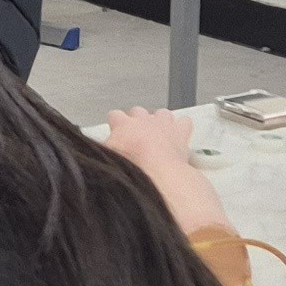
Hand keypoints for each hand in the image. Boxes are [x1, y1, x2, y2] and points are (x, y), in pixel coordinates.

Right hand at [103, 106, 230, 236]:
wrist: (158, 174)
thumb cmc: (131, 167)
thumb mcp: (107, 158)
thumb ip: (104, 149)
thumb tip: (102, 148)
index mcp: (123, 123)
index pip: (114, 115)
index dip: (115, 124)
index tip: (115, 132)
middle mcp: (143, 118)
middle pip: (138, 112)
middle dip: (136, 121)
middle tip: (136, 138)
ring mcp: (163, 122)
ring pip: (161, 113)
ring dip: (159, 122)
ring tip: (158, 137)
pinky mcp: (180, 131)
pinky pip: (184, 122)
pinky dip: (181, 128)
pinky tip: (178, 137)